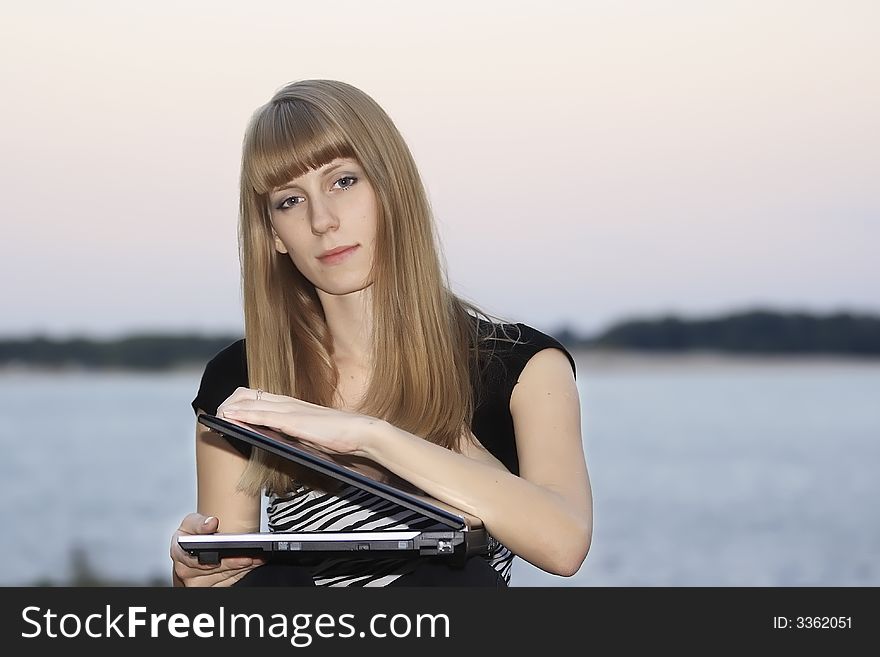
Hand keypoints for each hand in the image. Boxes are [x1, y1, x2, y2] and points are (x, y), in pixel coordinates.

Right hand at [170, 513, 264, 586]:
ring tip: (256, 557)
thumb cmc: (191, 536)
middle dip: (233, 561)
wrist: (193, 548)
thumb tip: (211, 523)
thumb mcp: (191, 522)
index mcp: (179, 553)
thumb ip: (199, 522)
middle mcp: (186, 571)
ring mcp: (199, 582)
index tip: (225, 552)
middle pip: (214, 569)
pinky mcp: (211, 587)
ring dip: (242, 567)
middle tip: (249, 555)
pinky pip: (230, 581)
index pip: (192, 558)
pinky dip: (242, 572)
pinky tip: (252, 563)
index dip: (210, 557)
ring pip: (224, 576)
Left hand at [216, 387, 381, 457]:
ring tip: (216, 415)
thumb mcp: (312, 433)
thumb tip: (279, 440)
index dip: (242, 402)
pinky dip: (244, 415)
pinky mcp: (293, 420)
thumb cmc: (341, 436)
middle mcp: (290, 403)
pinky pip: (262, 415)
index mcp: (294, 405)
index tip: (227, 410)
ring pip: (253, 403)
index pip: (261, 397)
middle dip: (231, 403)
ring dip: (232, 409)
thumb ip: (295, 433)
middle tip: (218, 415)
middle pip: (251, 395)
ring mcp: (291, 410)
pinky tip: (230, 417)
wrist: (361, 433)